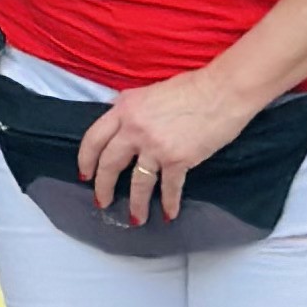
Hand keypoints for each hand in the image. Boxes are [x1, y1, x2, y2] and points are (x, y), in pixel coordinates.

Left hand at [79, 67, 257, 224]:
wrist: (222, 91)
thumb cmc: (191, 88)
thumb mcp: (149, 93)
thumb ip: (132, 111)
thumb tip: (123, 127)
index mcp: (124, 108)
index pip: (93, 138)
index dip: (86, 159)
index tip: (84, 174)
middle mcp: (134, 128)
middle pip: (109, 163)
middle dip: (103, 186)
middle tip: (101, 201)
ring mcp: (154, 145)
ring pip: (137, 182)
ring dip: (136, 204)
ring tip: (135, 218)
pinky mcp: (178, 159)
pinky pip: (169, 188)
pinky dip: (169, 203)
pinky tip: (169, 214)